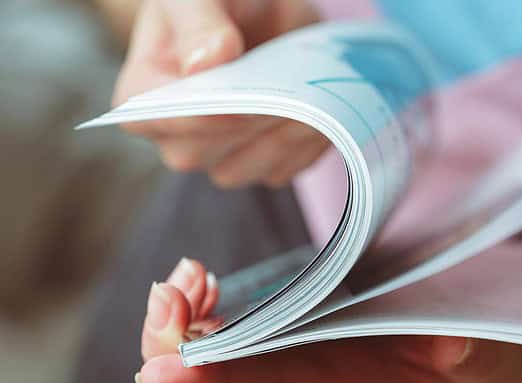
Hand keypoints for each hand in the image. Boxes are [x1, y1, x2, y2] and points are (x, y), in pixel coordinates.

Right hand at [115, 0, 328, 187]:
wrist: (265, 11)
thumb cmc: (218, 0)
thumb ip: (198, 23)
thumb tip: (208, 60)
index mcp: (143, 94)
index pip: (157, 118)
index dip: (199, 116)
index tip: (239, 103)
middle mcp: (177, 135)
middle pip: (202, 153)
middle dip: (247, 122)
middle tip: (286, 89)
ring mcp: (221, 155)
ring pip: (245, 169)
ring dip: (281, 135)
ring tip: (308, 95)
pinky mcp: (265, 162)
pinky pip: (285, 168)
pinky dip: (306, 143)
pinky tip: (320, 109)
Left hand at [135, 258, 516, 382]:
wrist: (463, 353)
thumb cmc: (468, 349)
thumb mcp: (479, 347)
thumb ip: (468, 351)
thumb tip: (456, 348)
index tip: (165, 368)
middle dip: (171, 351)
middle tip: (174, 292)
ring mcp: (286, 369)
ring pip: (201, 372)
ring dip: (176, 329)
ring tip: (189, 276)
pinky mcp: (279, 343)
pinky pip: (215, 344)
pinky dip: (194, 314)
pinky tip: (204, 280)